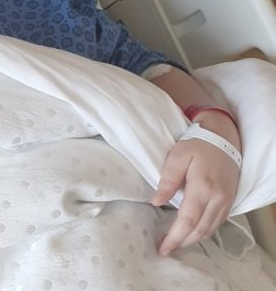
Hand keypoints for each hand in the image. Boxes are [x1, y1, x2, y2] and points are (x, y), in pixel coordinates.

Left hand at [150, 136, 239, 255]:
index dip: (174, 237)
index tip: (162, 248)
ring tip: (176, 243)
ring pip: (210, 229)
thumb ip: (167, 180)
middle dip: (182, 242)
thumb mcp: (177, 157)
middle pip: (199, 230)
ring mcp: (226, 201)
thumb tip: (156, 202)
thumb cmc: (196, 145)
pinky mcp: (230, 201)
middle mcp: (217, 198)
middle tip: (166, 249)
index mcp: (202, 188)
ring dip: (193, 239)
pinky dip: (204, 231)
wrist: (223, 138)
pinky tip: (192, 232)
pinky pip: (217, 223)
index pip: (187, 220)